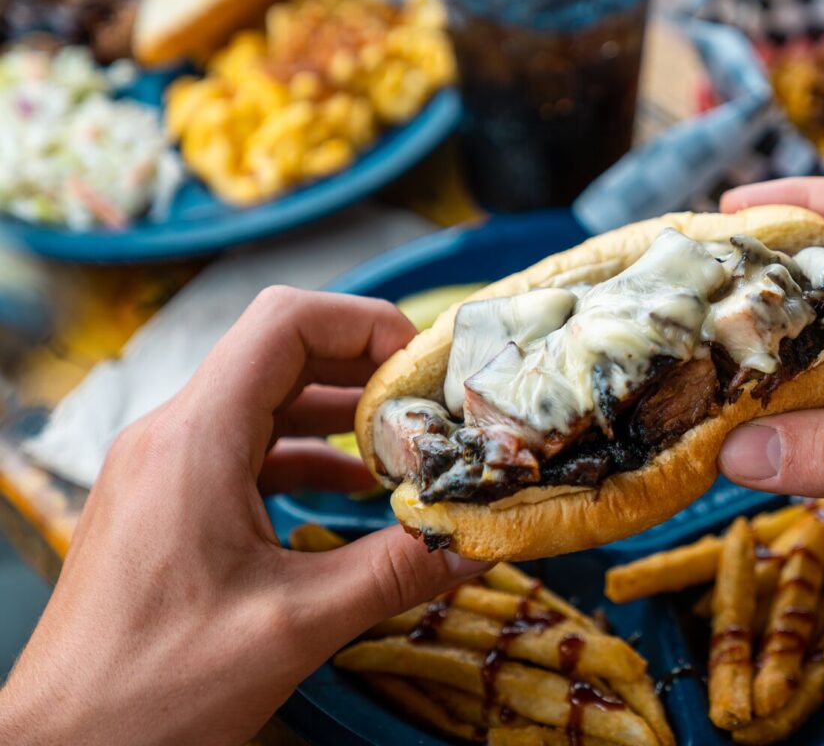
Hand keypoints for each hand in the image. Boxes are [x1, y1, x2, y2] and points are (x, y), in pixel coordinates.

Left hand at [0, 287, 487, 745]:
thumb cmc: (157, 688)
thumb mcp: (297, 625)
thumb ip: (397, 572)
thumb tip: (479, 539)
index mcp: (196, 440)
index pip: (286, 322)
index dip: (365, 324)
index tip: (421, 368)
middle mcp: (172, 436)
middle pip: (279, 354)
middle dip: (363, 370)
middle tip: (429, 407)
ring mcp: (162, 467)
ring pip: (261, 402)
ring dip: (335, 415)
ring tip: (402, 449)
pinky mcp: (163, 502)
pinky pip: (242, 449)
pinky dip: (302, 456)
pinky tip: (348, 493)